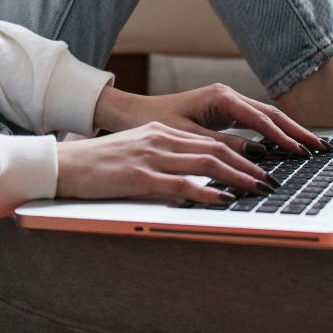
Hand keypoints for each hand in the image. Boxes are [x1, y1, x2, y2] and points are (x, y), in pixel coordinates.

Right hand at [54, 121, 277, 203]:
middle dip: (247, 166)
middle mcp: (160, 139)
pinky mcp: (139, 177)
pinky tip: (223, 200)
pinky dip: (206, 191)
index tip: (259, 167)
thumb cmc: (96, 165)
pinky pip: (180, 184)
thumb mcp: (134, 154)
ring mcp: (150, 157)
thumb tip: (191, 178)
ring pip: (205, 163)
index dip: (239, 154)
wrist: (63, 165)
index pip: (209, 141)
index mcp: (160, 132)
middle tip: (269, 181)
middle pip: (214, 150)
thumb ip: (162, 160)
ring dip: (236, 178)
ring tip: (257, 190)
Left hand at [95, 82, 328, 156]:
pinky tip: (286, 148)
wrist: (132, 114)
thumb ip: (221, 146)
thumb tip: (256, 155)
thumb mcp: (188, 137)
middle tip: (321, 149)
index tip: (301, 152)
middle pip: (271, 115)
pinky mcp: (224, 114)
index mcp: (220, 97)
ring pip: (266, 119)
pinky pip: (255, 124)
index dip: (282, 137)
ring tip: (312, 149)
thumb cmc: (154, 123)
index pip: (261, 119)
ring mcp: (227, 104)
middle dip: (297, 132)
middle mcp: (227, 96)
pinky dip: (273, 135)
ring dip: (288, 133)